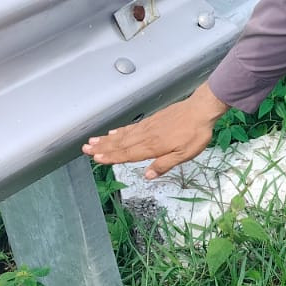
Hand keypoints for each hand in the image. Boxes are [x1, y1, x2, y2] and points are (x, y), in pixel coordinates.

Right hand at [82, 82, 228, 179]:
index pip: (128, 153)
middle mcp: (146, 136)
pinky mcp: (151, 120)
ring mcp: (147, 127)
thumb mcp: (184, 154)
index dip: (112, 157)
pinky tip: (113, 132)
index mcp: (152, 146)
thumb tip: (147, 175)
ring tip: (92, 141)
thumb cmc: (195, 134)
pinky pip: (131, 127)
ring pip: (123, 135)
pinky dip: (120, 130)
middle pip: (120, 143)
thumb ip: (164, 164)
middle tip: (85, 149)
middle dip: (102, 147)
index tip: (96, 158)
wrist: (201, 110)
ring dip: (107, 139)